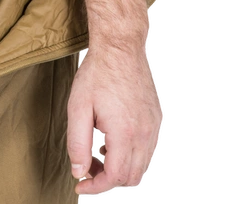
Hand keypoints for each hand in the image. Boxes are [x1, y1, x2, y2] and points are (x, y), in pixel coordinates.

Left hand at [67, 45, 162, 195]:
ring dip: (119, 167)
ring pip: (141, 165)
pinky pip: (147, 149)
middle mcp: (145, 134)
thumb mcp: (77, 107)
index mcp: (125, 133)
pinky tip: (111, 140)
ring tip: (97, 153)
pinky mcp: (156, 119)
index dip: (97, 187)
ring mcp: (154, 127)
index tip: (81, 185)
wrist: (120, 48)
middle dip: (108, 179)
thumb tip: (79, 170)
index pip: (116, 177)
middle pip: (132, 177)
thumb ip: (77, 142)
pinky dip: (130, 154)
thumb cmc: (97, 73)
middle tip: (87, 168)